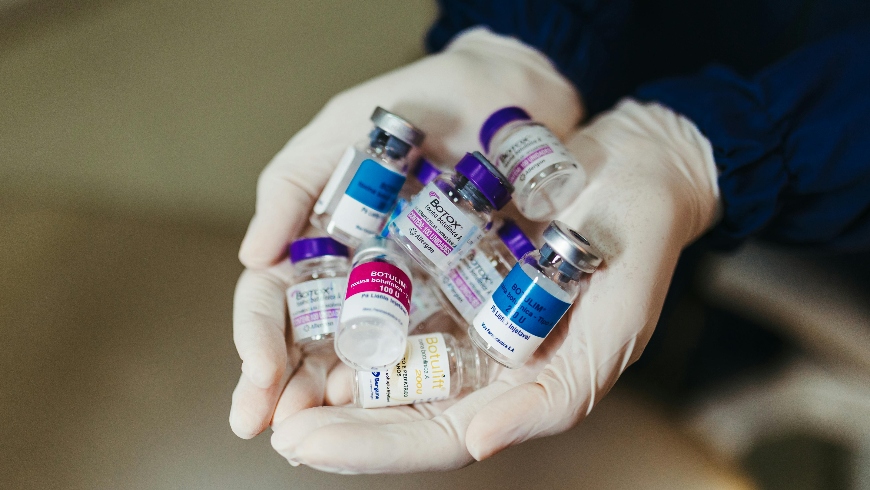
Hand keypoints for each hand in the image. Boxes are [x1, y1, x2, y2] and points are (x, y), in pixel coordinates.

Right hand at [229, 28, 581, 438]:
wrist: (508, 93)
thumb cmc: (419, 101)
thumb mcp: (341, 130)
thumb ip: (290, 185)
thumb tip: (250, 256)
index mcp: (321, 239)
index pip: (274, 300)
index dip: (257, 340)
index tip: (257, 380)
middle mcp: (359, 274)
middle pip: (311, 341)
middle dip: (287, 389)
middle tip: (273, 430)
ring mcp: (410, 290)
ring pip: (364, 354)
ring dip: (336, 397)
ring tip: (319, 434)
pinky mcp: (464, 295)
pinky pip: (432, 342)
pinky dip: (407, 375)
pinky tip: (387, 404)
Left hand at [267, 99, 721, 471]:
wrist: (637, 168)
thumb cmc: (637, 250)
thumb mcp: (613, 328)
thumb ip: (552, 398)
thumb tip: (475, 445)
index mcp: (516, 389)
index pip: (435, 436)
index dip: (371, 447)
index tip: (307, 445)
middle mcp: (480, 361)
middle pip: (395, 408)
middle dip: (333, 423)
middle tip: (270, 423)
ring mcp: (459, 315)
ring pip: (381, 359)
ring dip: (324, 375)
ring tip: (267, 383)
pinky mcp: (445, 268)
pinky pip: (388, 296)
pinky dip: (345, 311)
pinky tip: (301, 318)